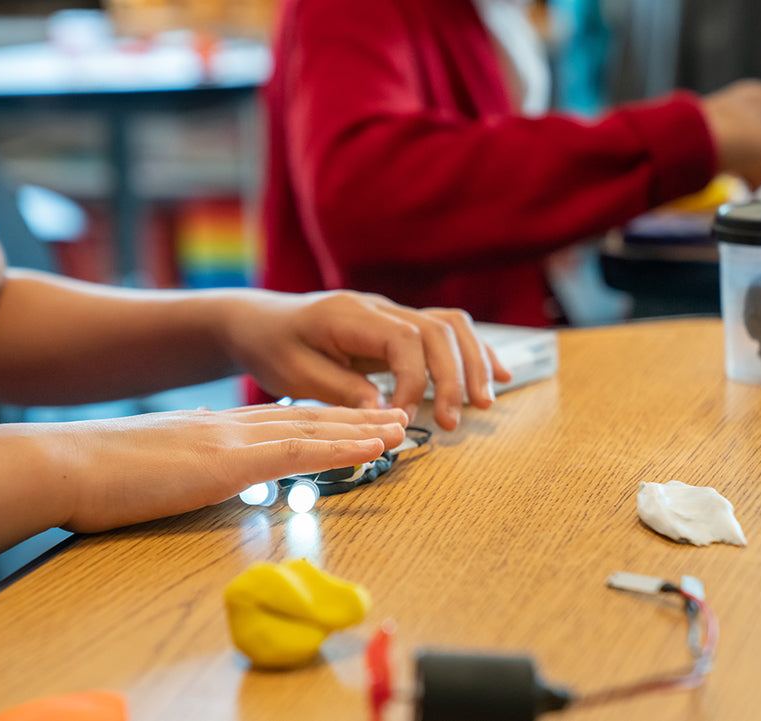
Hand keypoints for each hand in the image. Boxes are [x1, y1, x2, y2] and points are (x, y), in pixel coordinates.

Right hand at [55, 405, 407, 532]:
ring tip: (400, 429)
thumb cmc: (92, 471)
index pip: (279, 421)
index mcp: (209, 428)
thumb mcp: (148, 456)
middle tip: (396, 417)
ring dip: (360, 431)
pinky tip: (370, 450)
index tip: (352, 419)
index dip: (322, 418)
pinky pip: (296, 454)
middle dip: (355, 419)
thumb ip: (180, 451)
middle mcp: (228, 427)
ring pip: (312, 431)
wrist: (59, 464)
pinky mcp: (225, 463)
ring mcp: (229, 442)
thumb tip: (197, 451)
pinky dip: (339, 450)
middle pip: (306, 419)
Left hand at [219, 290, 510, 429]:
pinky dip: (473, 353)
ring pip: (449, 326)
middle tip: (454, 422)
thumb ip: (340, 389)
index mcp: (350, 315)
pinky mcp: (398, 328)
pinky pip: (446, 332)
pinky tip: (499, 377)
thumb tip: (385, 409)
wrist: (261, 323)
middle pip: (437, 330)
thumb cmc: (273, 347)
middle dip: (454, 376)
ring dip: (473, 363)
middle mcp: (378, 308)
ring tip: (485, 403)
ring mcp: (392, 314)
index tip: (405, 416)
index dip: (415, 379)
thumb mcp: (295, 373)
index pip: (405, 338)